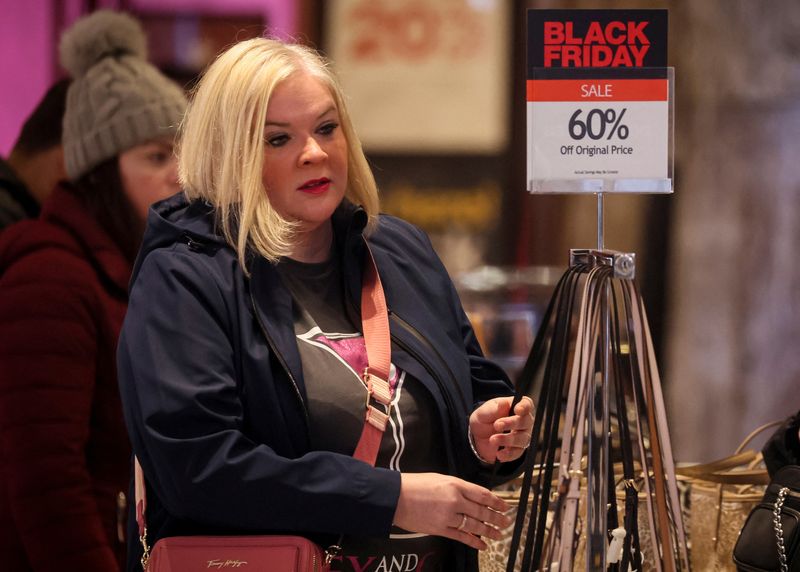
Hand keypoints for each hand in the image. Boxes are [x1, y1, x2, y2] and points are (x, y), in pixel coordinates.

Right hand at [392, 473, 512, 549]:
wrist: (396, 497)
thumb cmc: (415, 485)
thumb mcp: (439, 478)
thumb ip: (457, 487)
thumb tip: (473, 496)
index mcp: (455, 484)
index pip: (482, 494)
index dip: (496, 501)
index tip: (505, 506)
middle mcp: (455, 500)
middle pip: (482, 511)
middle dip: (497, 518)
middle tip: (506, 522)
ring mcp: (448, 516)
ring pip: (475, 525)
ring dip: (489, 531)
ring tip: (499, 534)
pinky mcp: (440, 529)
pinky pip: (462, 537)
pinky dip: (474, 541)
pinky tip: (482, 545)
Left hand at [469, 396, 533, 462]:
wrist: (477, 438)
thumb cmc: (484, 419)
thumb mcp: (484, 412)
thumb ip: (493, 409)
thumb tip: (503, 404)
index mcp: (516, 407)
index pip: (526, 404)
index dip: (524, 407)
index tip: (517, 410)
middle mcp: (523, 421)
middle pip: (525, 421)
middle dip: (512, 423)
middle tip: (497, 425)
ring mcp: (522, 436)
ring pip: (522, 438)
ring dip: (507, 439)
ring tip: (493, 440)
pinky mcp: (517, 450)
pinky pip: (517, 453)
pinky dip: (508, 454)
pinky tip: (498, 453)